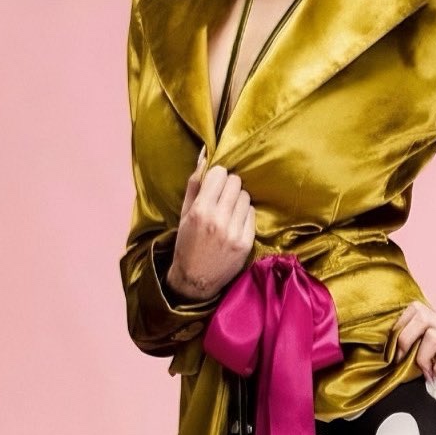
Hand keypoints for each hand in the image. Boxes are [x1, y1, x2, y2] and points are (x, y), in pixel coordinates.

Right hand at [168, 147, 256, 300]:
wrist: (195, 279)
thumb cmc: (187, 243)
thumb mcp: (184, 213)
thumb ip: (194, 183)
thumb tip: (205, 155)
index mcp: (200, 210)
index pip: (220, 173)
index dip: (217, 176)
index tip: (214, 184)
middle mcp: (218, 220)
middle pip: (235, 182)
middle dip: (229, 185)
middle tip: (222, 197)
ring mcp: (234, 232)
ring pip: (245, 196)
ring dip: (238, 199)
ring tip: (228, 211)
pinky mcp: (246, 243)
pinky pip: (252, 214)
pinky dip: (244, 214)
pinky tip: (235, 222)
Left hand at [391, 301, 435, 407]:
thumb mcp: (433, 361)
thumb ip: (417, 353)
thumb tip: (392, 356)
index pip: (415, 308)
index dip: (400, 325)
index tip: (395, 350)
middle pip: (421, 313)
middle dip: (405, 338)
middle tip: (403, 361)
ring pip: (431, 335)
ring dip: (423, 358)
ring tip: (427, 373)